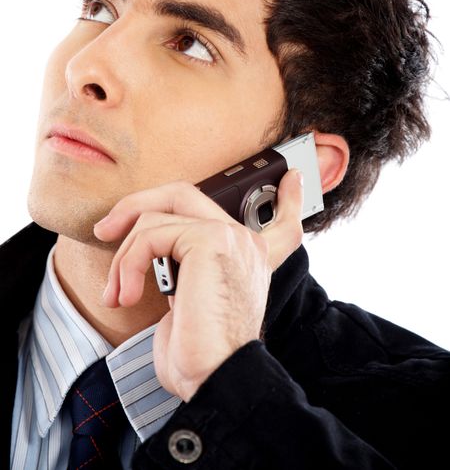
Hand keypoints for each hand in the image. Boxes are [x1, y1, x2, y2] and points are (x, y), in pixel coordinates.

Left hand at [94, 168, 303, 401]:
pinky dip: (128, 263)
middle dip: (137, 204)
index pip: (280, 222)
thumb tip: (148, 251)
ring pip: (158, 214)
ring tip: (117, 291)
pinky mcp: (210, 240)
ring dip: (124, 254)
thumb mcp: (190, 302)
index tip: (293, 180)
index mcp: (247, 259)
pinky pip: (151, 234)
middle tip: (107, 229)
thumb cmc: (198, 354)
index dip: (289, 200)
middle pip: (184, 194)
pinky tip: (126, 294)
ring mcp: (230, 237)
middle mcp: (246, 243)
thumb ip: (185, 269)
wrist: (214, 379)